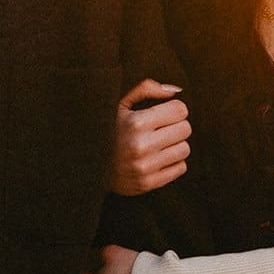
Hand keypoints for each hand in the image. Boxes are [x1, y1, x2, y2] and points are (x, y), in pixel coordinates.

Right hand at [110, 79, 190, 194]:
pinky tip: (157, 158)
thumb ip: (146, 89)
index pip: (180, 110)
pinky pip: (180, 168)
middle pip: (185, 129)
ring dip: (175, 144)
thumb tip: (175, 91)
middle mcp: (141, 146)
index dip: (174, 109)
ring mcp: (145, 167)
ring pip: (184, 149)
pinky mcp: (147, 183)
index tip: (164, 113)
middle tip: (162, 128)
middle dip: (176, 125)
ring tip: (160, 143)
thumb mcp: (120, 104)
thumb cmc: (108, 130)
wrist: (88, 166)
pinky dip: (172, 162)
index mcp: (136, 123)